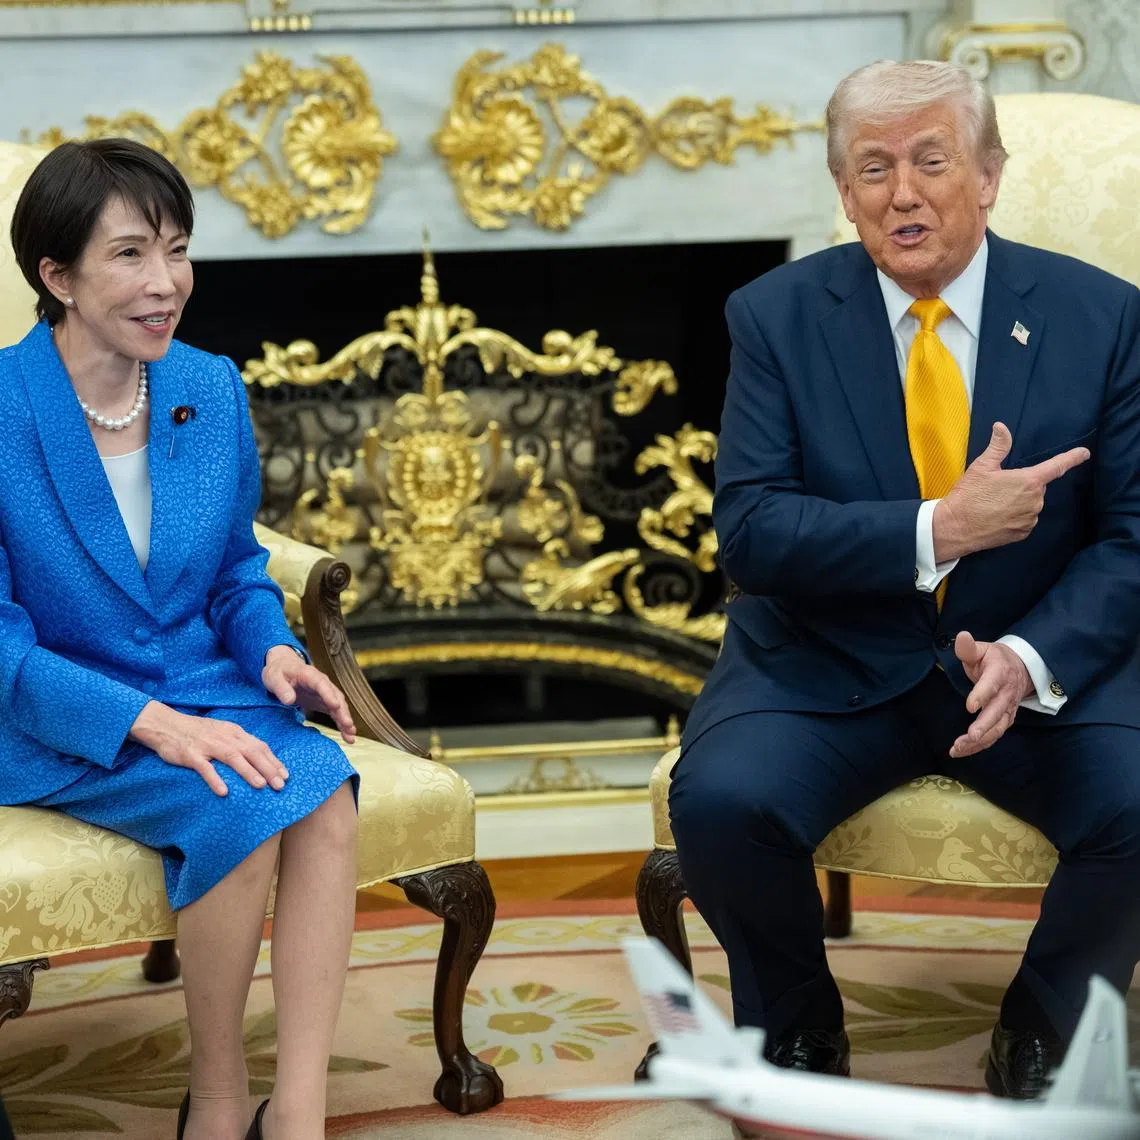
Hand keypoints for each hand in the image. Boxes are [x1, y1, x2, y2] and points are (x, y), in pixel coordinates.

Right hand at [129, 702, 289, 796]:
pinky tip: (224, 792)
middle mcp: (224, 736)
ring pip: (232, 757)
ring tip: (261, 786)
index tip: (285, 775)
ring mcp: (207, 745)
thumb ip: (238, 742)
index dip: (273, 760)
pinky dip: (215, 779)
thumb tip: (259, 757)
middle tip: (280, 784)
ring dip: (248, 772)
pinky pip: (204, 767)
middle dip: (268, 768)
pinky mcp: (191, 754)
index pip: (259, 746)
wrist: (165, 725)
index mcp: (233, 731)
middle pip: (251, 752)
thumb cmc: (197, 731)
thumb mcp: (221, 731)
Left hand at [262, 645, 355, 743]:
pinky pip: (336, 713)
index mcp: (309, 675)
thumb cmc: (278, 672)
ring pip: (339, 706)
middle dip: (342, 711)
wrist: (284, 668)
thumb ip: (281, 688)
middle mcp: (322, 683)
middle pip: (335, 697)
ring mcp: (325, 693)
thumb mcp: (274, 678)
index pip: (321, 684)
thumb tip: (290, 700)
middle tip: (347, 725)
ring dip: (345, 720)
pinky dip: (342, 724)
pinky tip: (348, 735)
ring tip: (350, 735)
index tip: (335, 706)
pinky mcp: (324, 702)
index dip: (329, 695)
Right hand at [932, 422, 1089, 561]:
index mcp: (1029, 481)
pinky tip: (997, 516)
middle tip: (999, 487)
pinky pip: (1025, 520)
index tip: (1084, 453)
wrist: (955, 527)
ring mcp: (1030, 519)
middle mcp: (1035, 501)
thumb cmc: (968, 495)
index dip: (1072, 458)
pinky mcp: (1022, 533)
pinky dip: (1015, 516)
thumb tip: (1001, 427)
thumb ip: (998, 446)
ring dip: (1019, 501)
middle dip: (1023, 484)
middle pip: (1037, 487)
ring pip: (1031, 504)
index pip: (1057, 466)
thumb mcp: (981, 467)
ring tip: (995, 503)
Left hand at [948, 631, 1032, 757]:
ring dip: (979, 741)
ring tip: (958, 748)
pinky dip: (980, 745)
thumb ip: (968, 647)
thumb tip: (961, 636)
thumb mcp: (981, 650)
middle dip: (985, 725)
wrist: (1021, 668)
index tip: (970, 706)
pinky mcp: (1005, 720)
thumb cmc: (994, 659)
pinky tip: (962, 751)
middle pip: (997, 712)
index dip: (982, 695)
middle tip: (971, 736)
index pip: (992, 684)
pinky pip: (994, 735)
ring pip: (997, 728)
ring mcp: (1008, 709)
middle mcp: (1007, 694)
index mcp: (999, 673)